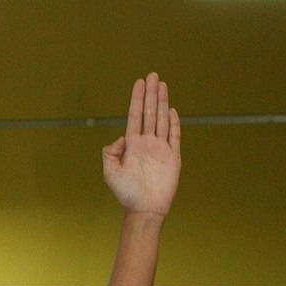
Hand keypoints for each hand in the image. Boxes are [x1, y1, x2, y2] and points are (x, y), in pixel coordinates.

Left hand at [102, 73, 180, 218]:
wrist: (144, 210)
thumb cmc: (126, 194)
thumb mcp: (110, 173)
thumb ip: (110, 153)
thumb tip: (122, 137)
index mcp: (132, 146)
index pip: (135, 116)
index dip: (137, 99)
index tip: (140, 83)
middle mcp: (146, 144)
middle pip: (149, 113)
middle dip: (151, 94)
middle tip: (153, 75)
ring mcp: (160, 149)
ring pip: (161, 120)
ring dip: (162, 102)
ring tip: (162, 85)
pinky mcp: (173, 157)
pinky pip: (174, 136)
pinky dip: (174, 123)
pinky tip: (172, 110)